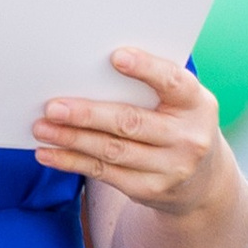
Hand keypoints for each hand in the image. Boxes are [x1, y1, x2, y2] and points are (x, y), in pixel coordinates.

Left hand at [33, 43, 233, 214]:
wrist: (204, 181)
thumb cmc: (179, 125)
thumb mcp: (181, 104)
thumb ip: (151, 89)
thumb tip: (89, 75)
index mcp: (197, 105)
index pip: (173, 82)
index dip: (147, 69)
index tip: (116, 57)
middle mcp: (189, 139)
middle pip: (131, 123)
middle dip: (88, 115)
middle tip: (53, 106)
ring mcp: (171, 168)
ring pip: (112, 150)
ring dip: (72, 139)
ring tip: (42, 128)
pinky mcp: (149, 190)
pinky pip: (103, 173)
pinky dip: (72, 162)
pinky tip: (48, 153)